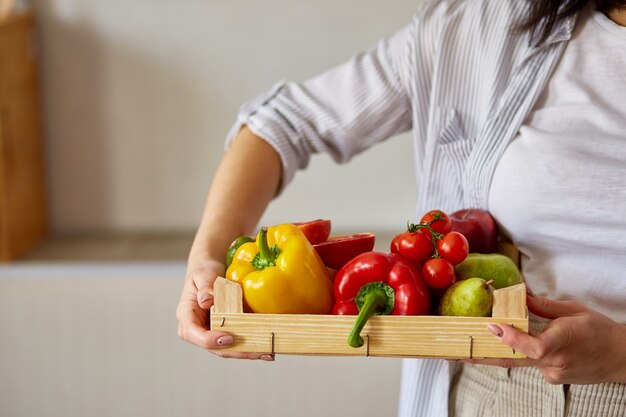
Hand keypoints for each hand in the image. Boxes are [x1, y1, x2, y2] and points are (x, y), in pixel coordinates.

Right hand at [176, 259, 273, 359]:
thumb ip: (205, 287)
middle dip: (237, 352)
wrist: (210, 270)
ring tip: (268, 353)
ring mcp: (213, 332)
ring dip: (248, 352)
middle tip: (259, 352)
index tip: (228, 338)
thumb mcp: (202, 274)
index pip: (192, 334)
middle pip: (215, 348)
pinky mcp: (227, 331)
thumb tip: (207, 301)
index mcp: (187, 316)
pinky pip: (238, 342)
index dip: (209, 340)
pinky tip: (267, 346)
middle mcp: (198, 329)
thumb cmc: (203, 271)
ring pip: (229, 349)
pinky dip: (252, 345)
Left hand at [463, 294, 625, 384]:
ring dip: (495, 352)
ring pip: (518, 361)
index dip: (509, 337)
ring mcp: (551, 373)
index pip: (531, 346)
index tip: (490, 325)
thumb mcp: (572, 310)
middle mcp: (554, 362)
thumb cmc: (600, 331)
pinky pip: (529, 363)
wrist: (621, 358)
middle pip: (511, 360)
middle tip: (456, 351)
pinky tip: (508, 343)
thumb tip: (519, 294)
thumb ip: (542, 305)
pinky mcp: (550, 377)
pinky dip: (517, 353)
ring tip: (467, 347)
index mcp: (562, 343)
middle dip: (481, 356)